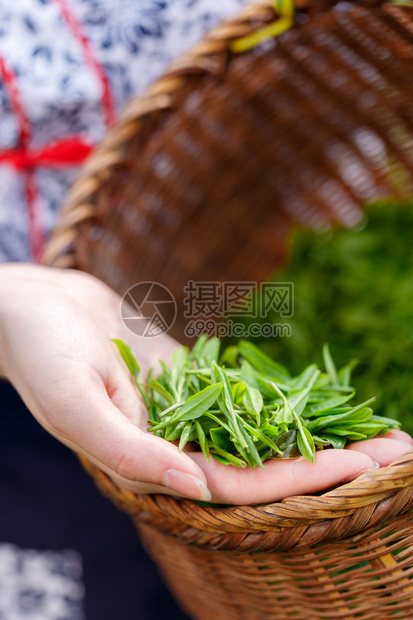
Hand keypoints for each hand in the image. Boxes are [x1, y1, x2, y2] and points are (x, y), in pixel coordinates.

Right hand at [1, 264, 410, 506]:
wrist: (36, 308)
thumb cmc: (41, 354)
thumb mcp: (75, 403)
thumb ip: (130, 451)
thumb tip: (194, 490)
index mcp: (152, 466)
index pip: (238, 486)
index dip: (300, 479)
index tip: (360, 466)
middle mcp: (177, 447)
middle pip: (266, 464)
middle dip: (332, 460)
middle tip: (400, 450)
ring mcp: (189, 413)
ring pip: (265, 431)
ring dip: (321, 429)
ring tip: (382, 427)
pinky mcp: (194, 380)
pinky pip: (249, 395)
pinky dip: (289, 397)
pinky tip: (329, 395)